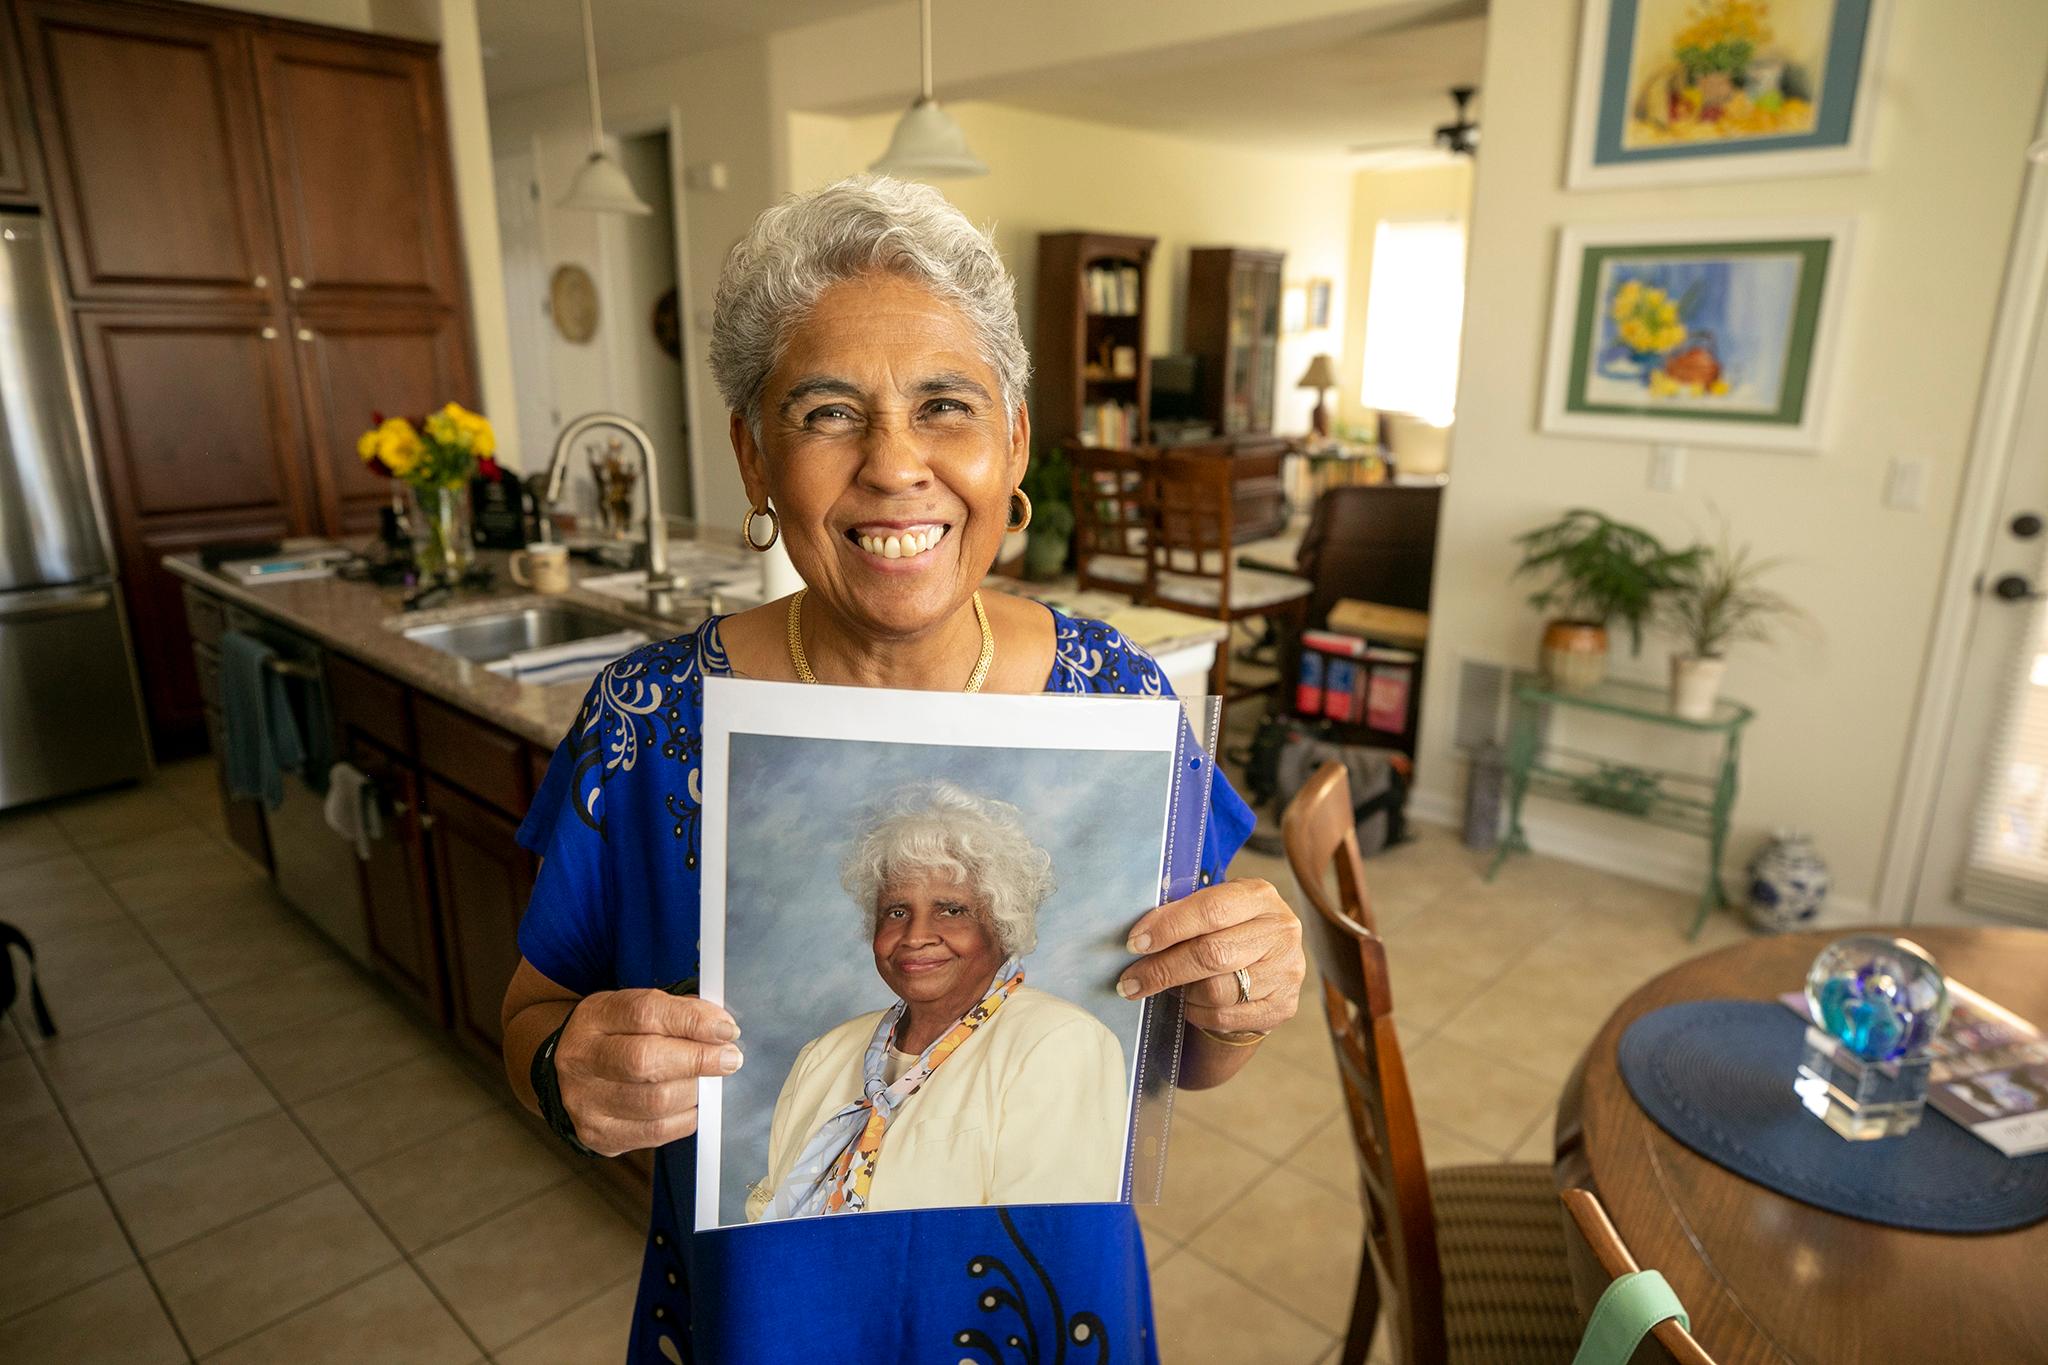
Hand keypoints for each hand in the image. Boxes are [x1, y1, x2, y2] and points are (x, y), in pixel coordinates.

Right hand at [552, 990, 742, 1156]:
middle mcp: (581, 1059)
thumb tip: (721, 1029)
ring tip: (709, 1081)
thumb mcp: (639, 1010)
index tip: (726, 1030)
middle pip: (645, 1061)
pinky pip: (657, 1132)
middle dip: (698, 1059)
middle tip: (729, 1059)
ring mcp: (585, 1102)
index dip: (692, 1021)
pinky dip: (686, 1117)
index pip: (644, 1013)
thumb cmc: (619, 1037)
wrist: (575, 1074)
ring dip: (695, 1091)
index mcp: (594, 1017)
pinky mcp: (598, 1136)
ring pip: (655, 1101)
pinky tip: (692, 1103)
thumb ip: (679, 1013)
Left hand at [1116, 878, 1304, 1035]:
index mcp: (1259, 896)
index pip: (1211, 910)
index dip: (1168, 927)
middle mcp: (1280, 931)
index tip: (1134, 943)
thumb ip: (1185, 913)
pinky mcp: (1283, 1006)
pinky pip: (1225, 1017)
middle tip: (1131, 981)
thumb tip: (1139, 936)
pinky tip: (1190, 1003)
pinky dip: (1197, 1013)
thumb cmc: (1230, 930)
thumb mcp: (1216, 908)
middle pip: (1212, 954)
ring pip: (1217, 991)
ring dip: (1182, 993)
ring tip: (1168, 988)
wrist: (1268, 965)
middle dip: (1163, 969)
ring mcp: (1286, 971)